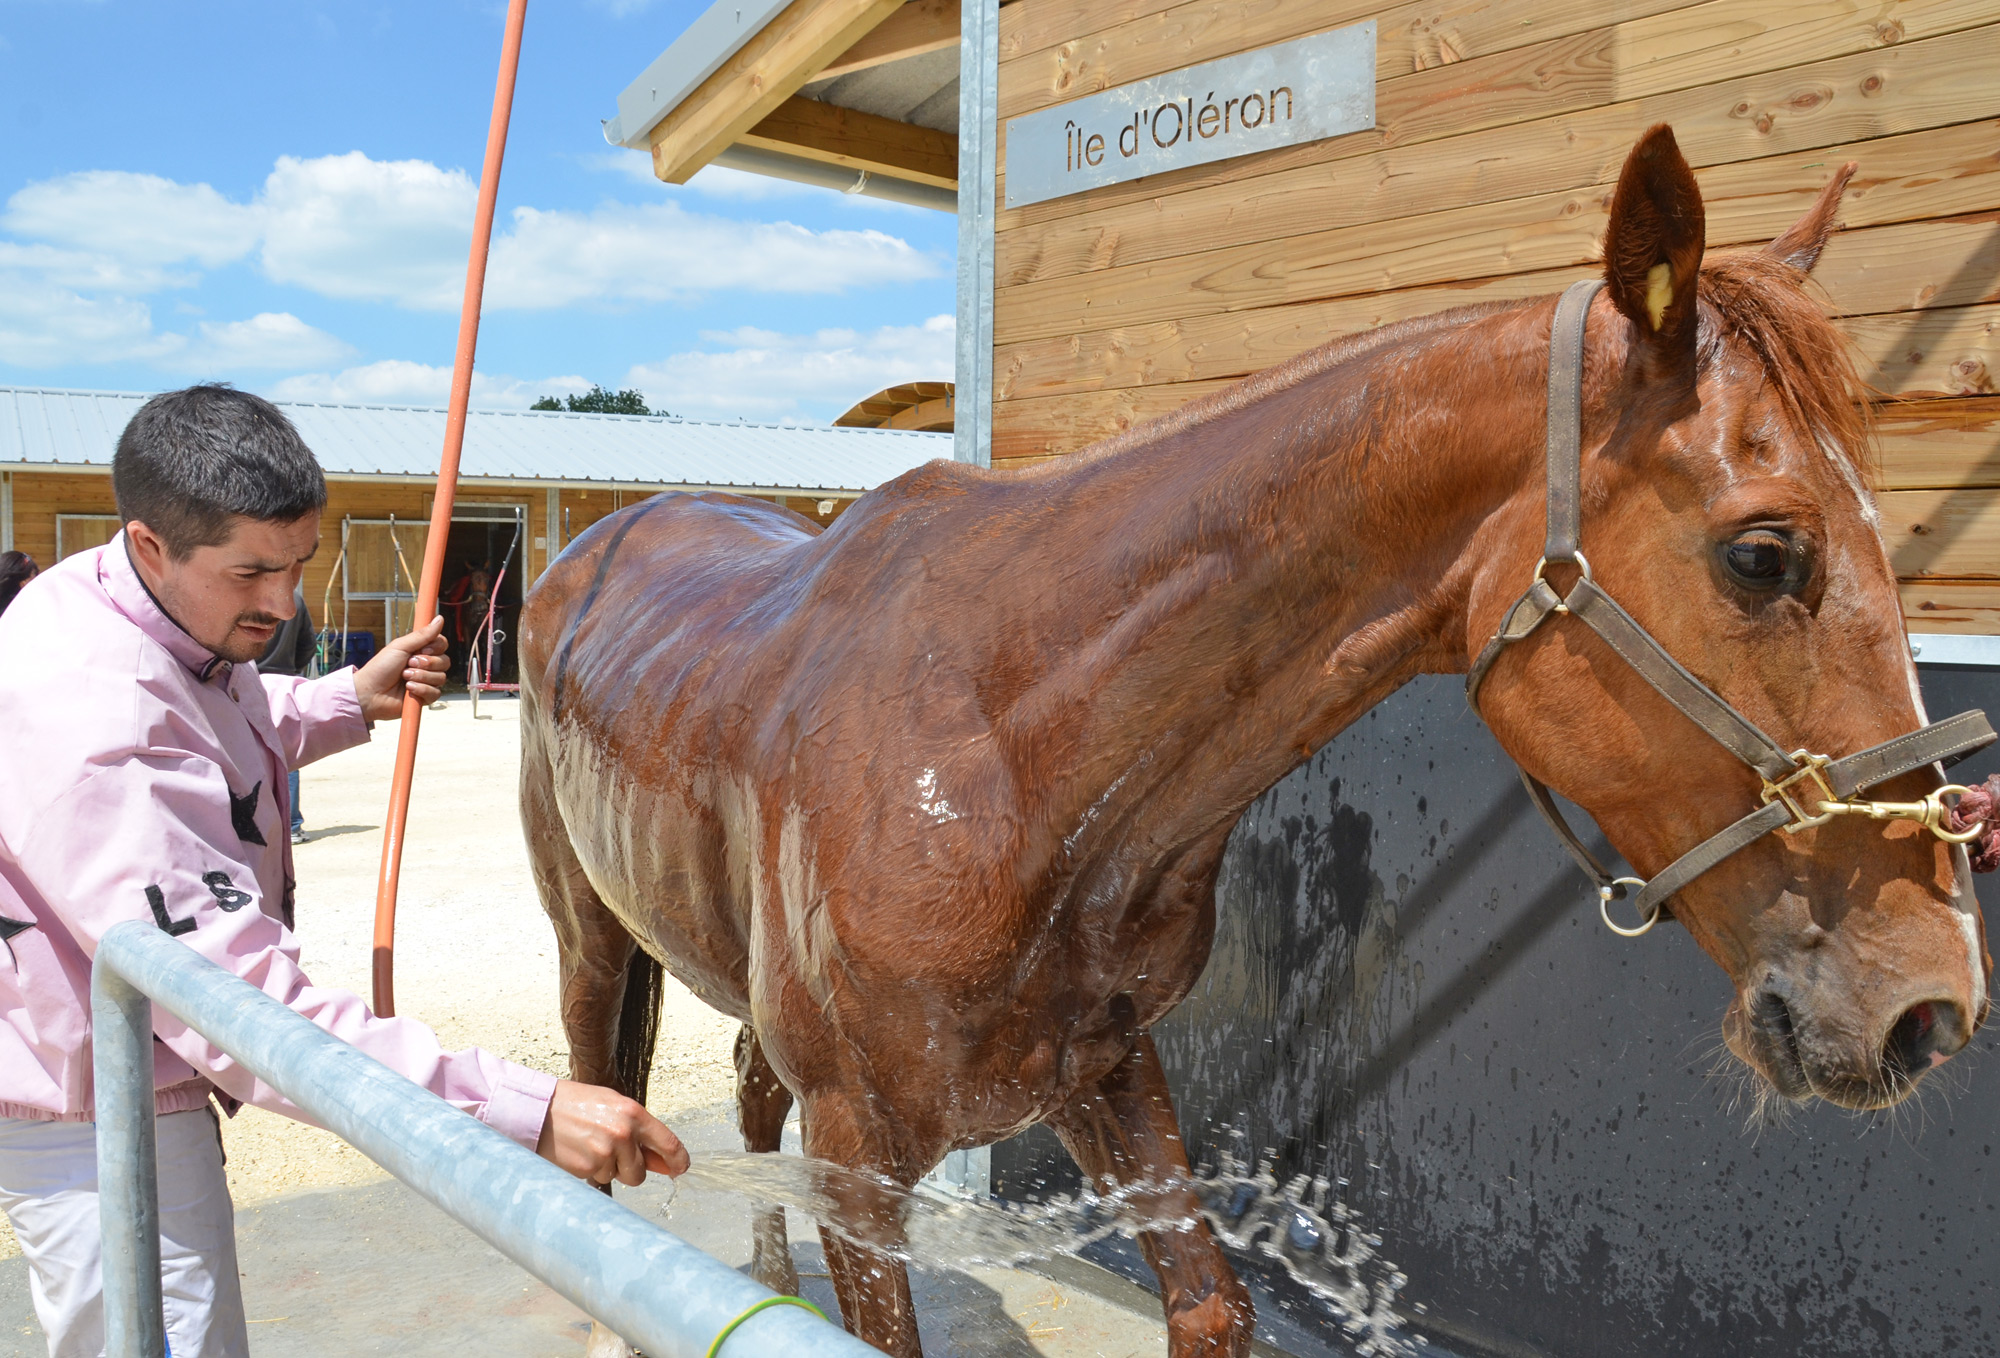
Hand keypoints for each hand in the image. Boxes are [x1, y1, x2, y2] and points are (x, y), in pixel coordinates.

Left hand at [353, 616, 449, 721]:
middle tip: (409, 663)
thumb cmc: (380, 668)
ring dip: (421, 676)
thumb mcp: (401, 646)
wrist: (370, 692)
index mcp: (420, 651)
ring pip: (441, 677)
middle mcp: (425, 665)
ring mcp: (426, 681)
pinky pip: (435, 692)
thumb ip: (422, 634)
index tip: (423, 648)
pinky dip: (421, 689)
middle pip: (445, 661)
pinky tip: (408, 688)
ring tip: (404, 677)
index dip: (436, 647)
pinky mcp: (425, 696)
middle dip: (427, 663)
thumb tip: (439, 618)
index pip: (442, 644)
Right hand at [536, 1079, 689, 1185]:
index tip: (680, 1168)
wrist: (539, 1109)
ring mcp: (604, 1153)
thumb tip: (662, 1161)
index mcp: (633, 1113)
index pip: (668, 1143)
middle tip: (610, 1150)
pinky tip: (578, 1152)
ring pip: (618, 1177)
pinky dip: (590, 1170)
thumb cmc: (576, 1104)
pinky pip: (598, 1179)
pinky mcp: (586, 1168)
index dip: (678, 1160)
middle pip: (641, 1172)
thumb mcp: (613, 1105)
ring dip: (608, 1168)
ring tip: (589, 1145)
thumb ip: (640, 1130)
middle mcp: (622, 1134)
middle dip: (630, 1168)